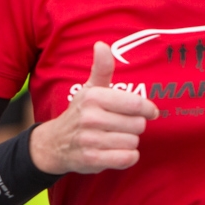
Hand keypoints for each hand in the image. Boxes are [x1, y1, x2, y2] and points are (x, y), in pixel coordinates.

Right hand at [29, 42, 159, 174]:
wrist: (55, 143)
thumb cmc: (80, 112)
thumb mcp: (90, 88)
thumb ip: (101, 68)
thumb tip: (102, 45)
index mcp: (94, 97)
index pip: (135, 104)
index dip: (148, 109)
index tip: (150, 111)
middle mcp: (90, 117)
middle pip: (138, 125)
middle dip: (134, 126)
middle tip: (122, 126)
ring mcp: (90, 140)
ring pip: (133, 142)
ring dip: (129, 142)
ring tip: (115, 138)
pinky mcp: (92, 159)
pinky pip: (127, 159)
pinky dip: (127, 157)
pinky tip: (117, 151)